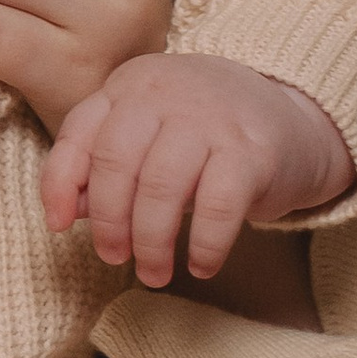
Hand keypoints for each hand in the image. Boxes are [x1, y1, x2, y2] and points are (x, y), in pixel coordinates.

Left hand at [39, 53, 352, 288]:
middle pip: (116, 163)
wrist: (297, 117)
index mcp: (132, 84)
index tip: (59, 226)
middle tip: (116, 257)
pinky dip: (204, 246)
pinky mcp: (253, 151)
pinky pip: (217, 208)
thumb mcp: (150, 137)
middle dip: (109, 222)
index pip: (80, 132)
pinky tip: (201, 265)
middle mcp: (167, 92)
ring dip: (152, 242)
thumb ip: (105, 168)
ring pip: (161, 187)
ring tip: (155, 272)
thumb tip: (66, 213)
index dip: (60, 183)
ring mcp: (212, 117)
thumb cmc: (206, 135)